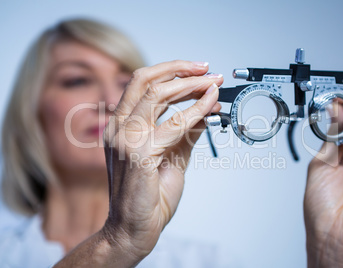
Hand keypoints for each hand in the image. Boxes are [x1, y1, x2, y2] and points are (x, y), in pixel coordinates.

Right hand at [101, 60, 222, 264]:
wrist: (135, 228)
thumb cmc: (149, 195)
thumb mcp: (173, 155)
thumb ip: (187, 132)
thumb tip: (207, 110)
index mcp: (122, 126)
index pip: (142, 85)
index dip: (171, 72)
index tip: (198, 71)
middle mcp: (119, 128)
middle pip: (144, 80)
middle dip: (180, 70)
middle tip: (208, 71)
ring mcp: (125, 139)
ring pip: (157, 94)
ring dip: (190, 86)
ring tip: (213, 84)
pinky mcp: (138, 154)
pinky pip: (173, 124)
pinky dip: (196, 111)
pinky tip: (211, 107)